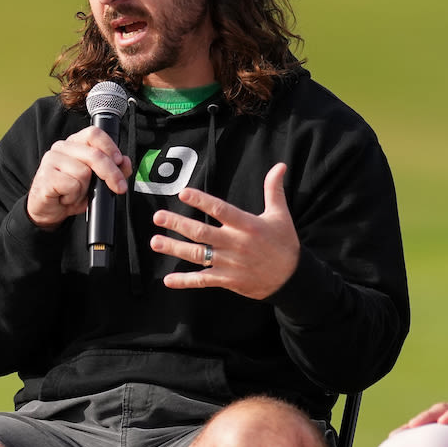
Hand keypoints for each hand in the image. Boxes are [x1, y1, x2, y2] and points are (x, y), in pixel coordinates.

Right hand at [25, 125, 131, 228]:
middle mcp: (61, 147)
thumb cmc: (70, 192)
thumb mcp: (96, 182)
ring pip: (83, 172)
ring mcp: (51, 160)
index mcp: (74, 143)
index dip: (110, 147)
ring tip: (76, 193)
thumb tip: (125, 162)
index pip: (94, 134)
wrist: (48, 210)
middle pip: (94, 154)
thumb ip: (112, 169)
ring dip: (84, 189)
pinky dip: (73, 196)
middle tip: (119, 187)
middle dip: (111, 173)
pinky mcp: (46, 176)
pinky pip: (72, 185)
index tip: (119, 162)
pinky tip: (66, 197)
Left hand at [150, 163, 301, 298]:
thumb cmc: (284, 243)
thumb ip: (274, 190)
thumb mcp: (281, 215)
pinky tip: (168, 280)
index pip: (221, 210)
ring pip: (197, 255)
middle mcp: (236, 244)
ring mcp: (229, 263)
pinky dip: (185, 281)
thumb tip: (280, 165)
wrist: (292, 278)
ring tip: (155, 242)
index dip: (201, 201)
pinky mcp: (227, 280)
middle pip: (202, 232)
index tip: (183, 193)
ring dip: (174, 249)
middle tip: (158, 216)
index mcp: (248, 226)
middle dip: (178, 224)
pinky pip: (203, 280)